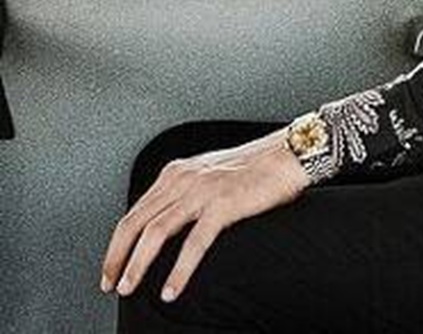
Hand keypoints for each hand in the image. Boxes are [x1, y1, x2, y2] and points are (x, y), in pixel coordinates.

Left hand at [101, 130, 307, 303]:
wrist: (291, 154)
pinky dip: (179, 270)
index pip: (134, 212)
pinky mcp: (224, 204)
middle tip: (110, 283)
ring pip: (156, 233)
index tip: (112, 266)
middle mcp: (183, 179)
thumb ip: (185, 194)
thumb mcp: (209, 174)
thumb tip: (166, 222)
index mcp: (176, 173)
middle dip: (116, 258)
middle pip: (136, 223)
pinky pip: (194, 244)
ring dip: (138, 265)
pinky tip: (172, 289)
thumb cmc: (257, 167)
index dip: (116, 243)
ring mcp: (202, 191)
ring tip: (130, 288)